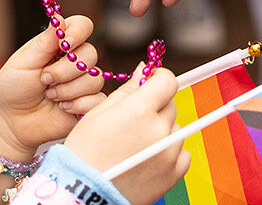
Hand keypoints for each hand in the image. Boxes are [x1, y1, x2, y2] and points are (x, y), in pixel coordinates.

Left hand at [0, 16, 108, 160]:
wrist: (9, 122)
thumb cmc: (12, 88)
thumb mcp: (24, 62)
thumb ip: (44, 42)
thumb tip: (58, 18)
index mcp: (61, 45)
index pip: (83, 26)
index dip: (79, 33)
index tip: (65, 44)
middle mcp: (75, 61)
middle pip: (91, 54)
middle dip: (65, 71)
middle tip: (44, 80)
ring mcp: (84, 82)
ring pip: (94, 79)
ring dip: (68, 90)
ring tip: (50, 96)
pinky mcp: (88, 104)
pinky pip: (98, 100)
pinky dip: (78, 105)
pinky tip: (62, 108)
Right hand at [62, 69, 188, 204]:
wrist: (80, 194)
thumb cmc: (83, 154)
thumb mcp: (98, 114)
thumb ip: (127, 89)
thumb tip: (144, 69)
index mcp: (139, 111)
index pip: (167, 81)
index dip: (158, 78)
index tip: (151, 82)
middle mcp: (158, 130)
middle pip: (169, 105)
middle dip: (155, 108)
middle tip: (132, 124)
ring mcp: (169, 152)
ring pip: (174, 128)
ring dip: (161, 132)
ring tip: (135, 146)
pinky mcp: (175, 172)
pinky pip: (181, 152)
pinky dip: (167, 153)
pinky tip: (145, 159)